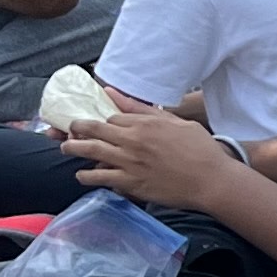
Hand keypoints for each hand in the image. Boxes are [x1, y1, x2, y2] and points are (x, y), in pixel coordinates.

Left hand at [62, 101, 239, 208]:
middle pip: (93, 129)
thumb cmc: (200, 150)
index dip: (103, 120)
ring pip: (90, 151)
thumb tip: (116, 94)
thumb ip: (145, 109)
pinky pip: (99, 177)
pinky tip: (82, 174)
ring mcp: (129, 162)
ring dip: (73, 148)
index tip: (98, 124)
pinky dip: (86, 174)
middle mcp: (133, 140)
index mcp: (146, 123)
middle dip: (76, 128)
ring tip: (66, 148)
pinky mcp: (129, 182)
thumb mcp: (177, 122)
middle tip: (69, 129)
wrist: (211, 180)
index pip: (112, 116)